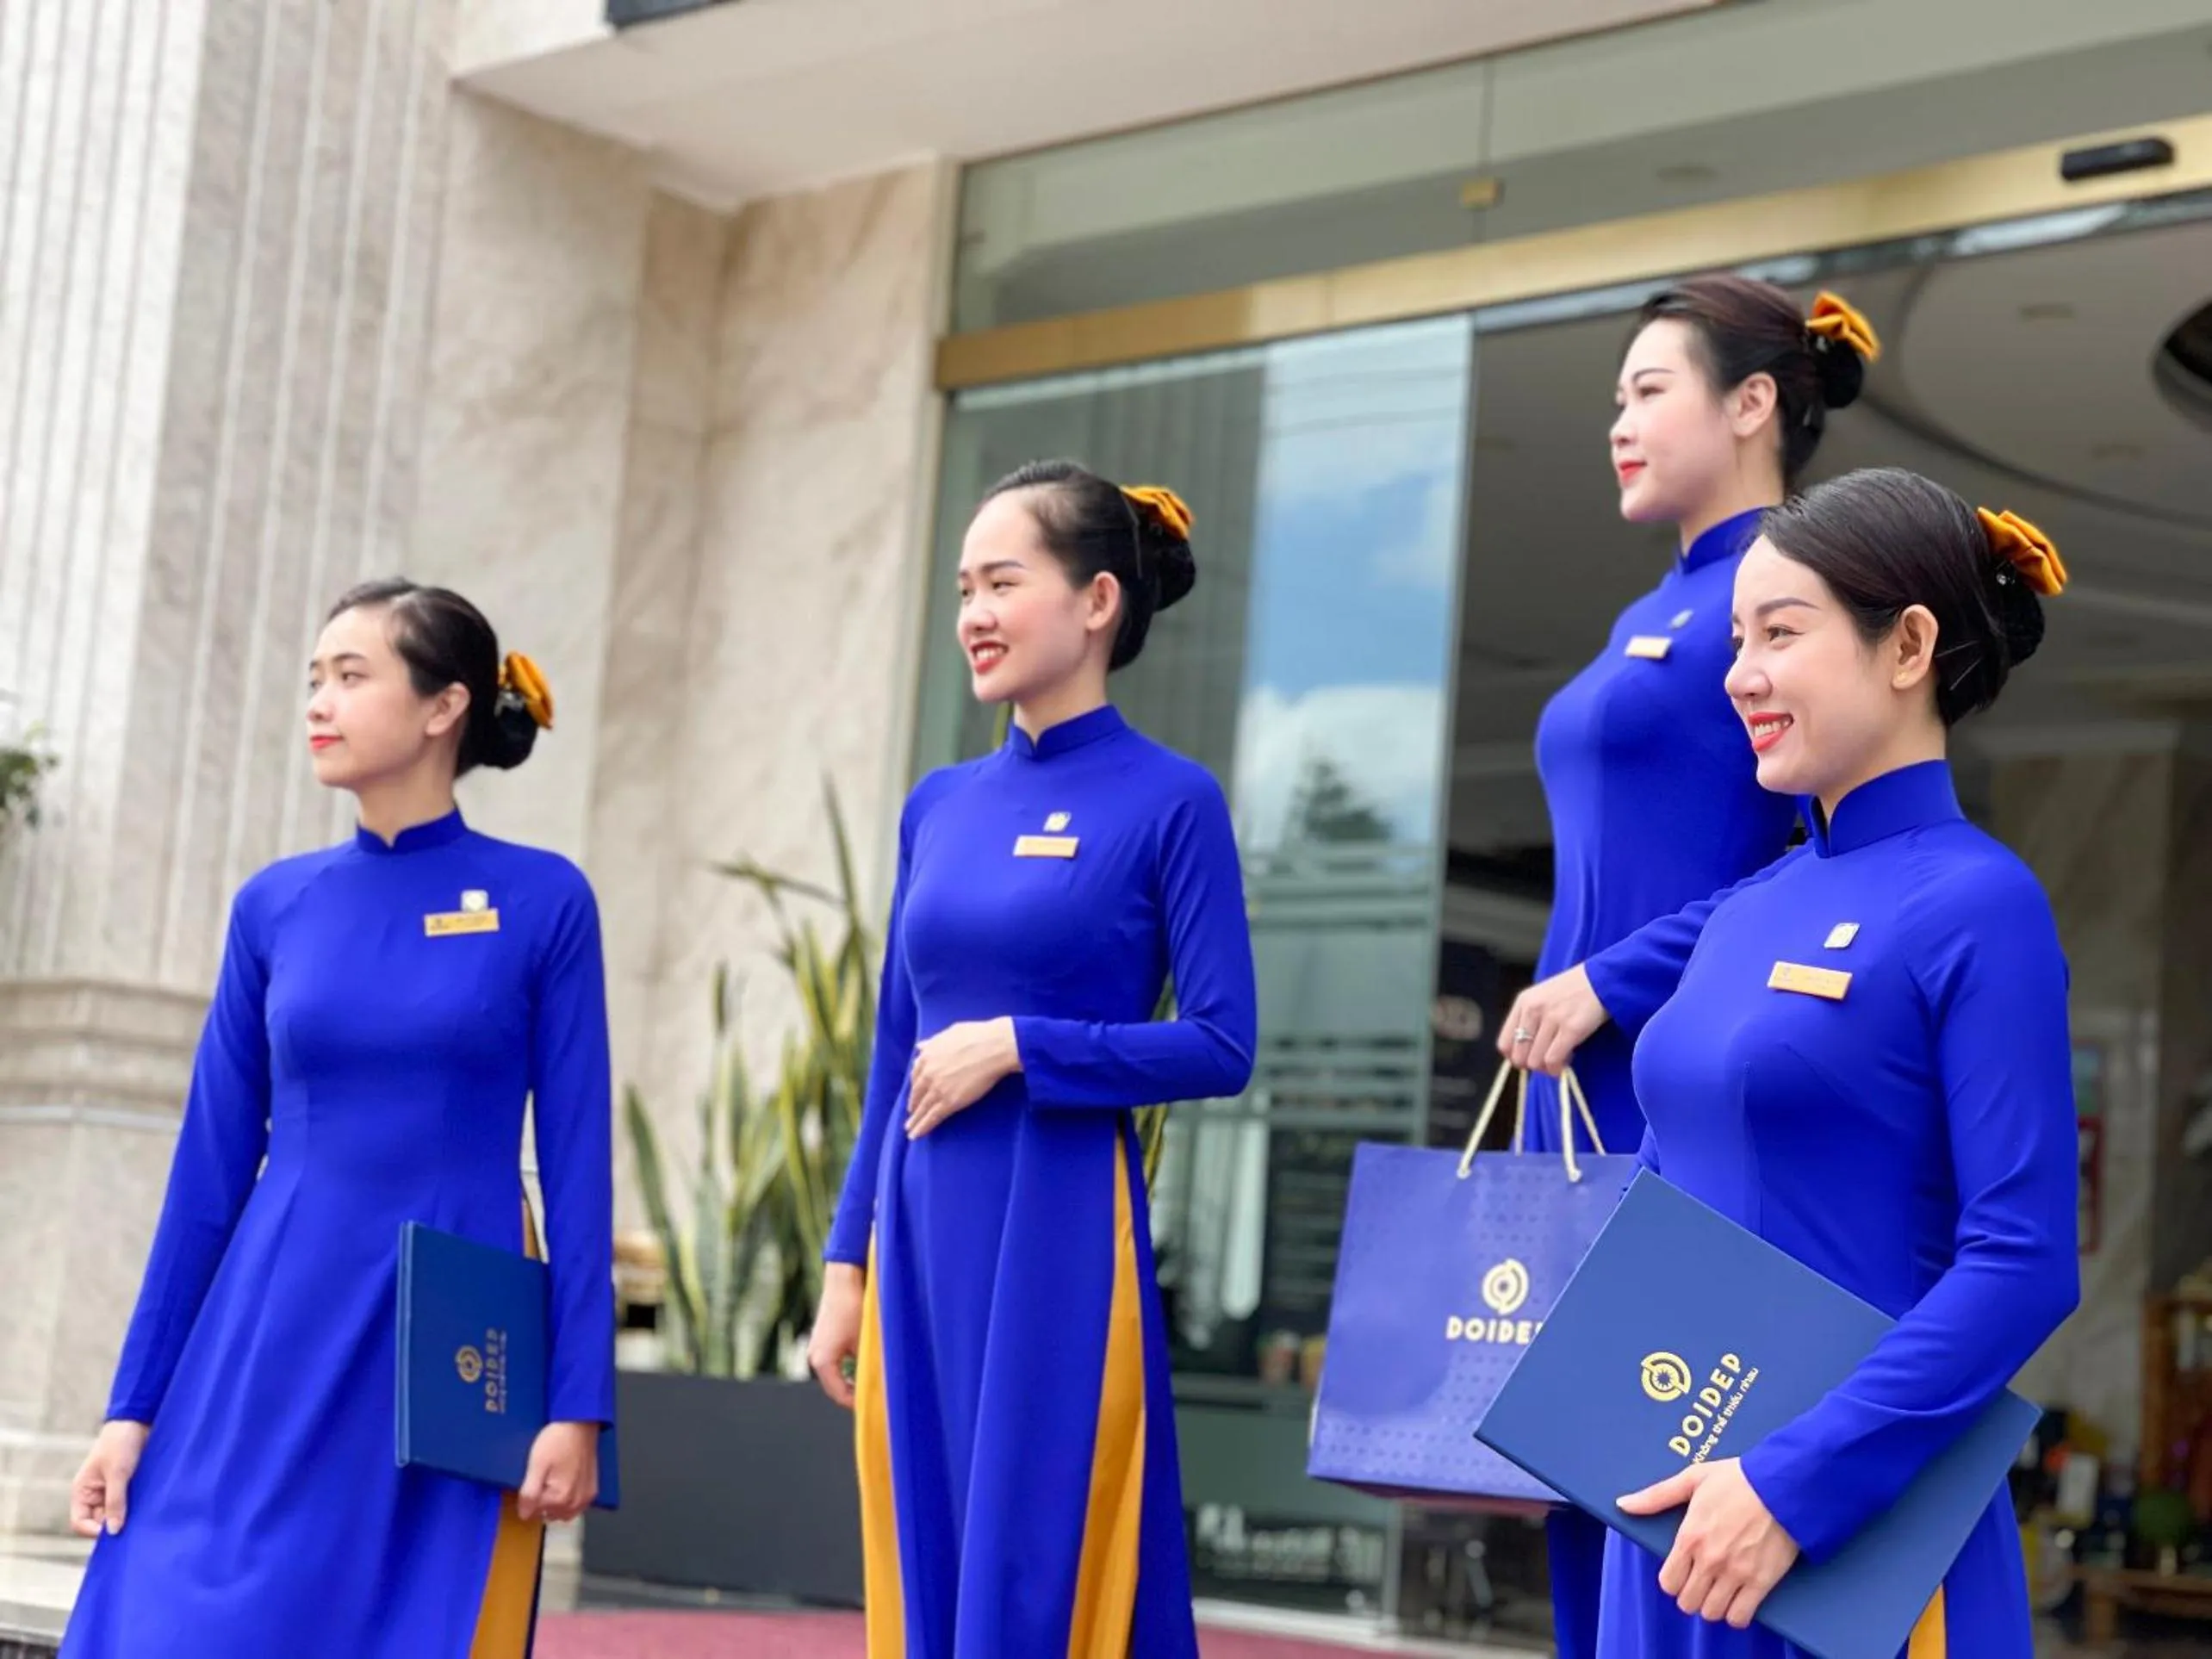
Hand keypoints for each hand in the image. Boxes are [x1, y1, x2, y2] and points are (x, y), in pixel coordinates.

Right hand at [71, 1420, 149, 1538]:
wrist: (139, 1420)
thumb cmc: (121, 1443)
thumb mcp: (118, 1473)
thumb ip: (115, 1502)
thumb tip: (113, 1532)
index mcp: (83, 1491)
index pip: (80, 1523)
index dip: (94, 1531)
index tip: (115, 1531)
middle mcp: (95, 1495)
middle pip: (100, 1522)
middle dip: (114, 1525)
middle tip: (133, 1528)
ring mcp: (112, 1491)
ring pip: (117, 1515)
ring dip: (128, 1517)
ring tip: (143, 1517)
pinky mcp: (129, 1486)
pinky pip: (130, 1505)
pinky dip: (137, 1508)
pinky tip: (149, 1509)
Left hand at [518, 1421, 599, 1522]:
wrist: (580, 1423)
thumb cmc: (558, 1440)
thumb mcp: (536, 1465)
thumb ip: (529, 1493)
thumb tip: (524, 1514)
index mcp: (561, 1498)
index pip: (533, 1512)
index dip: (527, 1498)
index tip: (530, 1481)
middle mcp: (576, 1502)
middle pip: (548, 1515)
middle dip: (541, 1503)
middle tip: (541, 1480)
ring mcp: (586, 1497)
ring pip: (563, 1513)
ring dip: (555, 1505)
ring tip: (552, 1481)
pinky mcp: (592, 1490)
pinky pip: (576, 1506)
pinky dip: (568, 1501)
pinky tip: (564, 1483)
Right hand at [808, 1263, 865, 1408]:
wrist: (843, 1281)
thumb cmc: (854, 1309)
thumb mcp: (864, 1340)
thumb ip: (867, 1365)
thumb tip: (878, 1384)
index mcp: (822, 1361)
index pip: (839, 1394)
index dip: (856, 1403)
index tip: (874, 1406)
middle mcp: (815, 1357)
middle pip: (833, 1387)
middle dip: (852, 1394)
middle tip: (873, 1399)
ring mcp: (817, 1347)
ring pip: (833, 1375)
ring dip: (849, 1382)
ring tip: (869, 1385)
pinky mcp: (822, 1339)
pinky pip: (833, 1363)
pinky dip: (845, 1370)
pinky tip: (862, 1368)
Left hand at [905, 1018, 1018, 1137]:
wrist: (993, 1047)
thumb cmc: (977, 1036)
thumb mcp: (950, 1033)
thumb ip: (932, 1043)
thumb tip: (919, 1047)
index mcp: (927, 1056)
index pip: (916, 1075)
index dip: (916, 1086)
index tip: (916, 1093)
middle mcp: (928, 1073)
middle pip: (917, 1093)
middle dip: (914, 1105)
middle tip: (912, 1113)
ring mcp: (937, 1089)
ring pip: (922, 1108)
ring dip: (915, 1121)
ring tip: (910, 1129)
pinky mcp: (949, 1102)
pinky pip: (932, 1117)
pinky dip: (922, 1127)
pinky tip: (916, 1135)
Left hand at [1497, 964, 1609, 1076]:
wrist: (1602, 980)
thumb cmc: (1573, 991)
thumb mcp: (1542, 998)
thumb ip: (1530, 1020)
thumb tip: (1525, 1054)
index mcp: (1523, 1002)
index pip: (1504, 1044)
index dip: (1516, 1057)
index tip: (1530, 1058)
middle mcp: (1533, 1010)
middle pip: (1519, 1057)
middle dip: (1533, 1066)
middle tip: (1548, 1061)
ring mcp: (1551, 1018)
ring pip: (1535, 1062)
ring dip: (1548, 1068)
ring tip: (1560, 1059)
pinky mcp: (1571, 1028)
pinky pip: (1553, 1060)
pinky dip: (1558, 1067)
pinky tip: (1568, 1060)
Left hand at [1617, 1458, 1798, 1627]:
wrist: (1784, 1485)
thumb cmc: (1737, 1478)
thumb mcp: (1692, 1479)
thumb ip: (1656, 1497)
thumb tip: (1623, 1505)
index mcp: (1689, 1536)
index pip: (1668, 1582)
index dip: (1673, 1581)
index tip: (1682, 1572)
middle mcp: (1709, 1560)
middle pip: (1688, 1603)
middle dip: (1691, 1595)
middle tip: (1701, 1583)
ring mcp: (1736, 1573)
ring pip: (1712, 1613)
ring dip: (1714, 1606)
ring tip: (1720, 1591)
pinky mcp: (1762, 1581)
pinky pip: (1741, 1616)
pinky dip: (1738, 1614)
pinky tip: (1740, 1600)